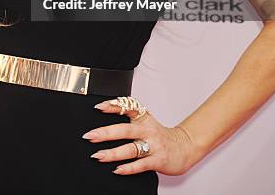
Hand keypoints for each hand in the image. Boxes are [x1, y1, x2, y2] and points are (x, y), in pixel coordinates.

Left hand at [82, 98, 198, 175]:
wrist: (184, 147)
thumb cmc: (160, 135)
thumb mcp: (146, 121)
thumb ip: (130, 116)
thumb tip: (106, 110)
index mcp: (144, 118)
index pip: (128, 108)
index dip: (114, 106)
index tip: (99, 107)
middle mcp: (148, 130)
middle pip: (125, 130)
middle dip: (106, 133)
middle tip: (90, 136)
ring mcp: (153, 145)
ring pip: (131, 149)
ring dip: (113, 153)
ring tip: (98, 155)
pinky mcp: (158, 160)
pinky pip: (141, 165)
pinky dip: (128, 168)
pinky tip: (117, 170)